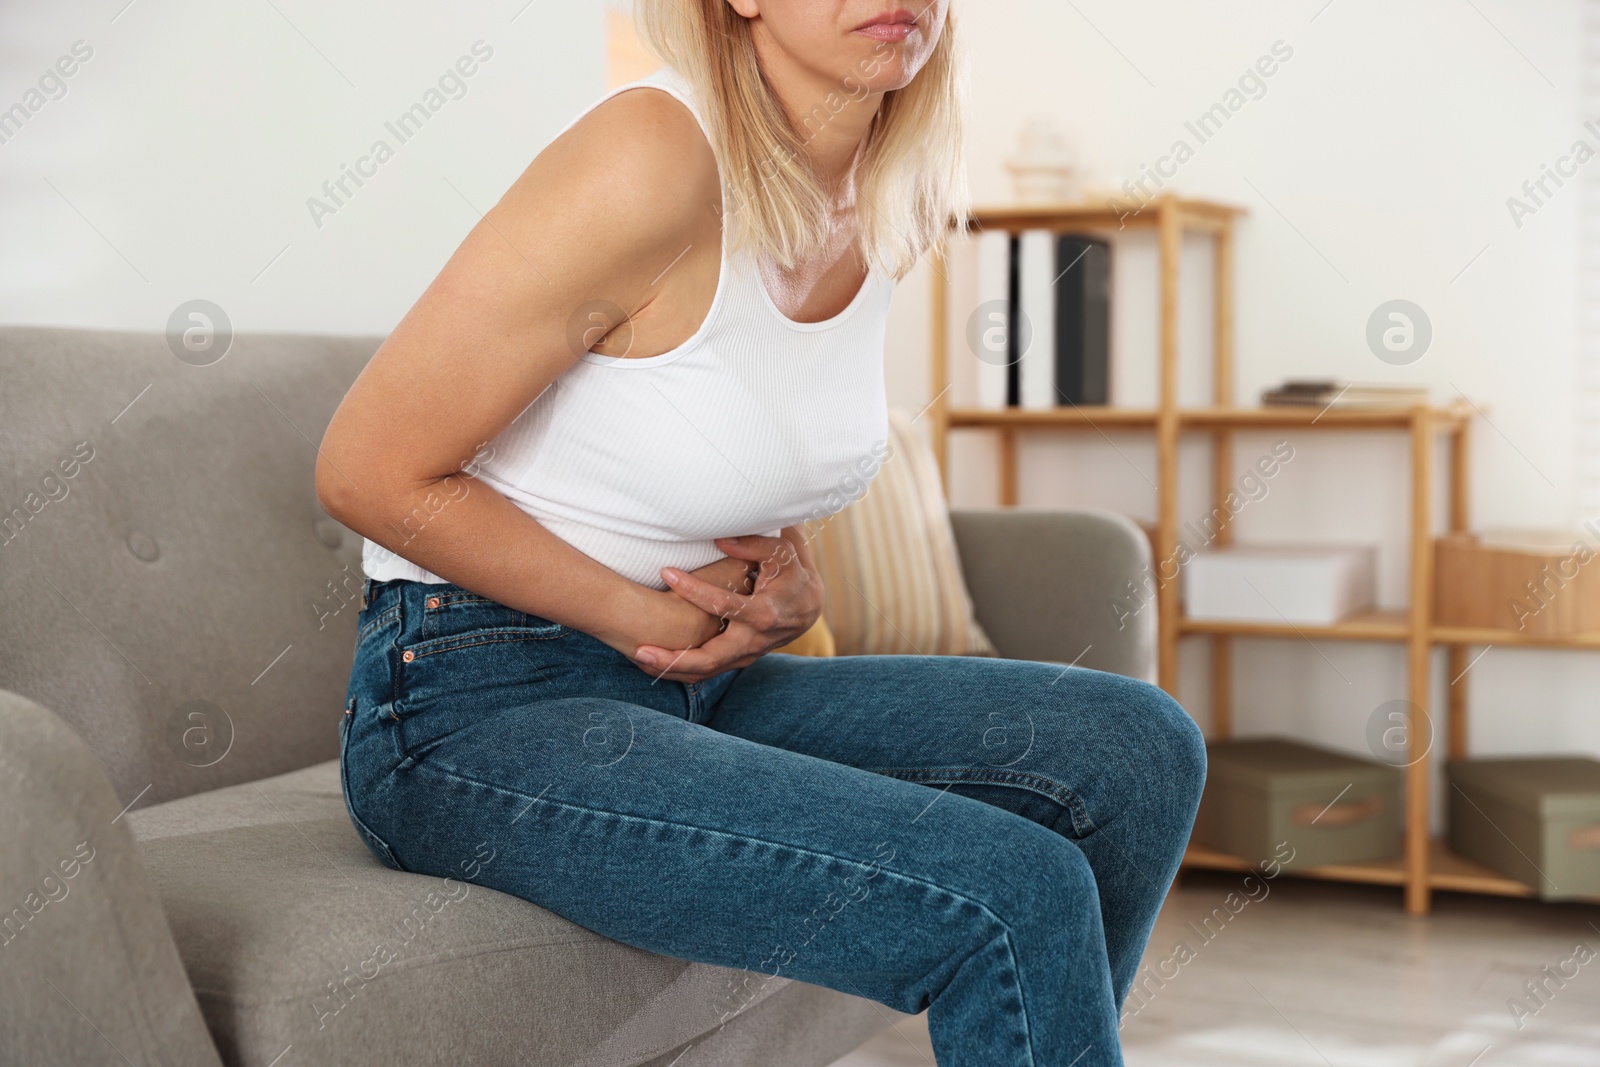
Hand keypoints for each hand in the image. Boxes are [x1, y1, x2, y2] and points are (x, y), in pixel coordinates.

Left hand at [632, 532, 823, 683]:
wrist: (809, 606)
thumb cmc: (791, 573)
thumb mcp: (781, 552)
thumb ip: (752, 544)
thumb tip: (720, 540)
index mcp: (764, 613)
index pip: (724, 606)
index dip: (694, 589)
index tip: (666, 572)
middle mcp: (754, 641)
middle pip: (711, 658)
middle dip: (674, 659)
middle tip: (640, 649)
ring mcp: (746, 655)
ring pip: (706, 671)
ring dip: (672, 669)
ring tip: (638, 657)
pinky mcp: (738, 660)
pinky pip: (707, 671)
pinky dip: (681, 670)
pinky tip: (653, 662)